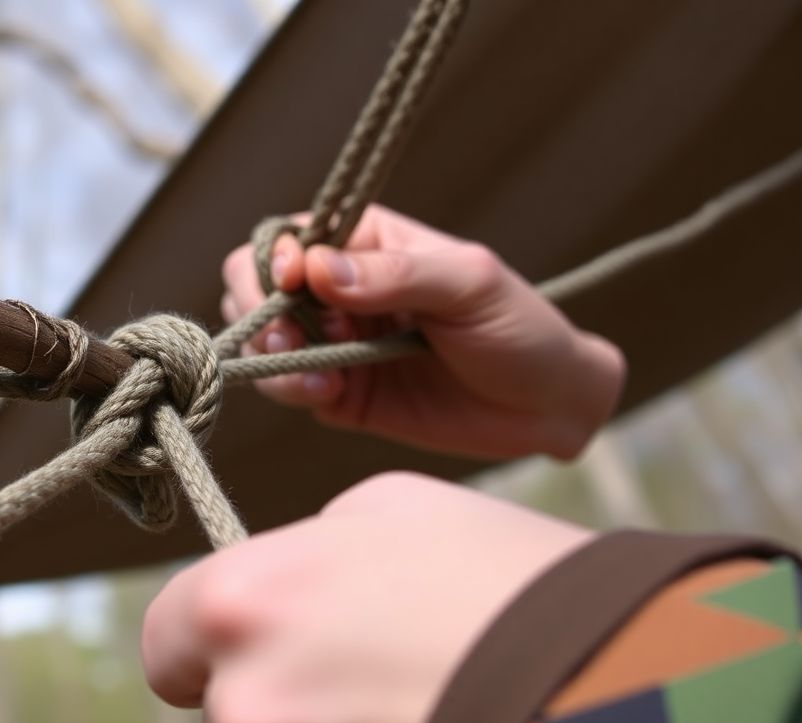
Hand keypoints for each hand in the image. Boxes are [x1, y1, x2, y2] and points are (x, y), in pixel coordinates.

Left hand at [142, 472, 591, 722]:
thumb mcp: (395, 512)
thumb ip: (306, 547)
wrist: (620, 687)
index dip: (206, 647)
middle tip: (368, 685)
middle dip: (279, 705)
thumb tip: (277, 581)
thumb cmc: (507, 583)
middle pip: (224, 717)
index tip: (248, 652)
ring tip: (414, 716)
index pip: (167, 640)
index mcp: (241, 602)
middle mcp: (245, 704)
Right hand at [220, 205, 624, 458]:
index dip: (273, 258)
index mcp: (366, 243)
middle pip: (253, 282)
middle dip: (258, 310)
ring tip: (318, 376)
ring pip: (260, 337)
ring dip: (272, 355)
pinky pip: (286, 386)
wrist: (548, 407)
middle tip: (290, 337)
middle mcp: (339, 288)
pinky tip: (328, 394)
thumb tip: (317, 270)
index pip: (288, 235)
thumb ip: (396, 276)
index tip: (291, 283)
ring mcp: (333, 342)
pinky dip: (291, 390)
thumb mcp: (469, 286)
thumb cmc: (520, 326)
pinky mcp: (336, 393)